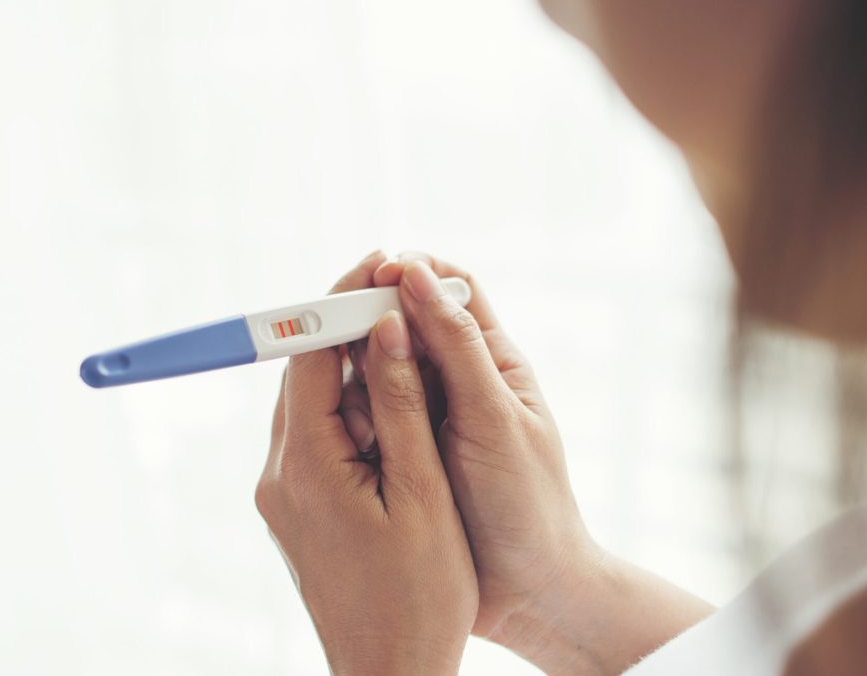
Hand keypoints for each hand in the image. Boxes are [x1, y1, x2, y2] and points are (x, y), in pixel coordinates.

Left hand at [256, 251, 477, 674]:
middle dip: (348, 329)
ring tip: (410, 348)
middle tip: (399, 293)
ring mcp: (284, 495)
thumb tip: (386, 329)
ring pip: (312, 405)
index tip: (378, 264)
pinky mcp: (298, 511)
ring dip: (356, 373)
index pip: (306, 355)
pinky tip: (397, 414)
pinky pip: (319, 440)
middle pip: (304, 374)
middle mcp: (280, 475)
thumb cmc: (418, 598)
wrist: (389, 673)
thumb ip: (402, 405)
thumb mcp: (422, 494)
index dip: (339, 300)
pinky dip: (354, 414)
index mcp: (306, 467)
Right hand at [366, 253, 711, 674]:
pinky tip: (339, 432)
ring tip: (351, 401)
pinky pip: (364, 416)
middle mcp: (457, 381)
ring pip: (376, 369)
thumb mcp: (492, 418)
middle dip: (369, 321)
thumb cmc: (526, 502)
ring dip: (356, 372)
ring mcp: (427, 418)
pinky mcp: (401, 454)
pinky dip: (348, 414)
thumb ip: (455, 348)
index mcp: (492, 360)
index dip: (410, 271)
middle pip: (403, 323)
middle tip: (337, 333)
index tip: (373, 272)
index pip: (449, 289)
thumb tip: (416, 274)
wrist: (529, 593)